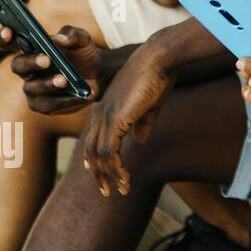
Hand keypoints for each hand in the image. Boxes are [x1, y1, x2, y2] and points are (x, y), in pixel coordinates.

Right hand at [0, 24, 101, 115]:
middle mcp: (26, 68)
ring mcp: (33, 87)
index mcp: (30, 48)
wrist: (97, 73)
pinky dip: (65, 100)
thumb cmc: (82, 53)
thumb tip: (60, 39)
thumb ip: (72, 34)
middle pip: (18, 65)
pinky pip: (49, 105)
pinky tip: (80, 95)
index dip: (3, 37)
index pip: (8, 41)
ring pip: (32, 88)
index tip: (8, 31)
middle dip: (30, 62)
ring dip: (47, 84)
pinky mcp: (43, 104)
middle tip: (47, 60)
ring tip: (64, 80)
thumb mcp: (82, 39)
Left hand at [81, 43, 175, 196]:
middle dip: (99, 173)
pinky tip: (125, 180)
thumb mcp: (150, 103)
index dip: (95, 157)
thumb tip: (140, 140)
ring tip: (118, 191)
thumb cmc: (158, 75)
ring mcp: (106, 117)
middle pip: (92, 150)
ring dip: (109, 176)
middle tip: (107, 191)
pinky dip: (117, 170)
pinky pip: (111, 153)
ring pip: (100, 156)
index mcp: (107, 106)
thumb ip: (143, 122)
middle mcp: (101, 113)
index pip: (94, 137)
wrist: (158, 59)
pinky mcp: (116, 121)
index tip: (98, 173)